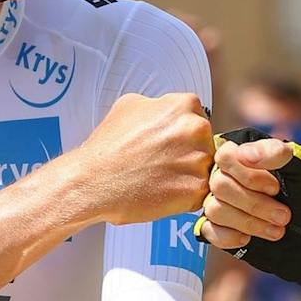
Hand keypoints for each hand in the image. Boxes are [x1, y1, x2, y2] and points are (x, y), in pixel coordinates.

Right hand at [74, 92, 213, 225]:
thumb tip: (171, 109)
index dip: (182, 135)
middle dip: (188, 155)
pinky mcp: (197, 189)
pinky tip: (163, 193)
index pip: (197, 119)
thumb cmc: (108, 147)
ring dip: (189, 176)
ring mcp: (199, 160)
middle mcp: (196, 129)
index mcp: (184, 105)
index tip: (167, 145)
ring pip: (206, 169)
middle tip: (163, 164)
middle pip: (206, 143)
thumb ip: (159, 104)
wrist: (93, 181)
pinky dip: (186, 196)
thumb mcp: (130, 105)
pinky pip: (201, 192)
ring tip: (161, 180)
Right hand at [200, 130, 300, 300]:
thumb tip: (242, 153)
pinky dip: (229, 236)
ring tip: (278, 230)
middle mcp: (231, 177)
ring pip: (214, 208)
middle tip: (285, 216)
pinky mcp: (221, 229)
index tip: (276, 189)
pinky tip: (250, 240)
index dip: (248, 175)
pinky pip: (208, 230)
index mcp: (248, 156)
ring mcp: (224, 203)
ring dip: (249, 222)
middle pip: (218, 184)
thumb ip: (278, 154)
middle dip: (254, 204)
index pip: (225, 155)